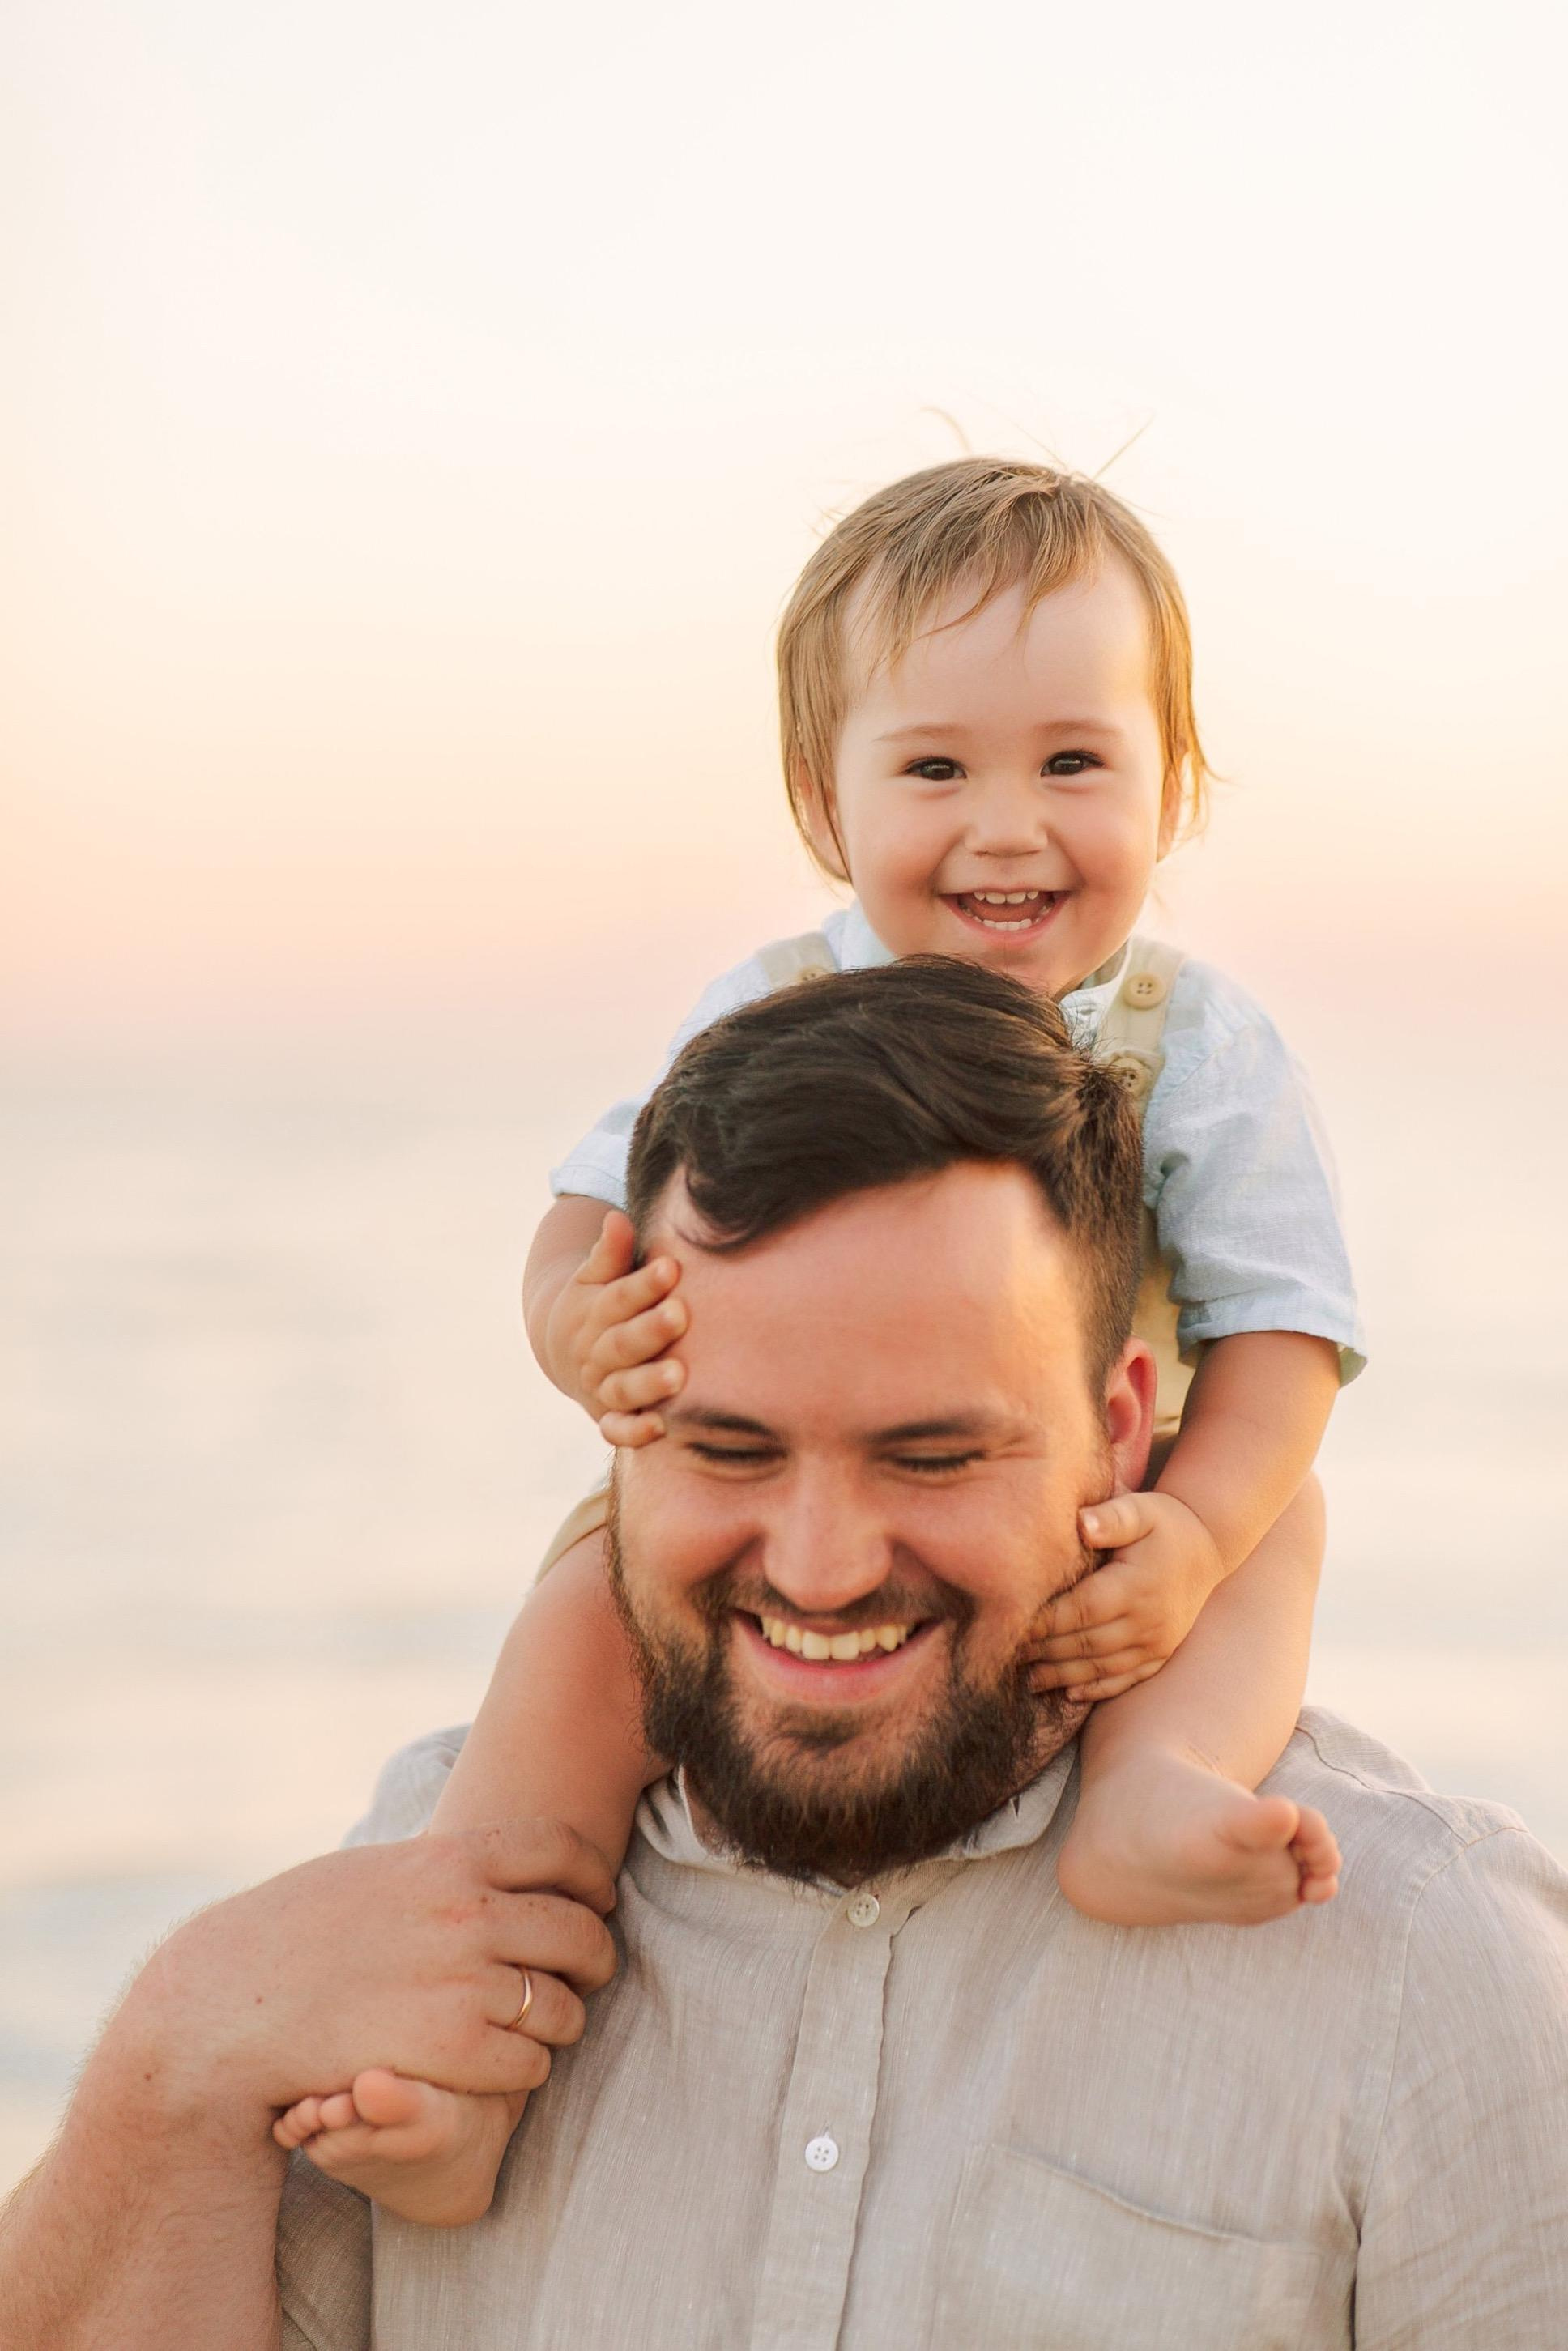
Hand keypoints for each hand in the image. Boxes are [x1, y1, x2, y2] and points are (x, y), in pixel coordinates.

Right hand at [115, 1817, 618, 2135]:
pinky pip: (529, 2065)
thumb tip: (488, 1857)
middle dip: (595, 1957)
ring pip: (563, 2009)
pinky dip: (525, 2071)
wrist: (226, 2006)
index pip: (563, 1850)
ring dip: (561, 2022)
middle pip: (580, 1933)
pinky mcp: (449, 2051)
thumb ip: (437, 1866)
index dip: (594, 1878)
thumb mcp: (372, 1872)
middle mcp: (467, 1914)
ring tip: (541, 2027)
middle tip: (587, 1975)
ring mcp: (461, 1983)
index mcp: (448, 1858)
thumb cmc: (290, 1934)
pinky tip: (501, 2067)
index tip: (598, 1900)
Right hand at [543, 1209, 687, 1445]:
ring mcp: (600, 1387)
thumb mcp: (596, 1276)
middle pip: (621, 1343)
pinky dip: (634, 1433)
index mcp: (592, 1311)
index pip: (618, 1297)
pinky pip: (617, 1430)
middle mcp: (594, 1352)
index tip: (672, 1268)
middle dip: (650, 1330)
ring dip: (648, 1383)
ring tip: (679, 1376)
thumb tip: (616, 1218)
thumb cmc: (598, 1304)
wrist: (565, 1352)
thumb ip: (611, 1253)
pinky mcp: (608, 1417)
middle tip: (679, 1315)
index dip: (644, 1285)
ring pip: (622, 1388)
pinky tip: (660, 1427)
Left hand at [1028, 1492, 1226, 1701]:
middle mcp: (1148, 1621)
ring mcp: (1157, 1642)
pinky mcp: (1162, 1654)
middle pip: (1086, 1644)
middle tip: (1006, 1655)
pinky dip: (1097, 1689)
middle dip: (1044, 1652)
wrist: (1209, 1546)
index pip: (1080, 1610)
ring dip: (1063, 1676)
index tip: (1010, 1624)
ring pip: (1102, 1668)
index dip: (1043, 1622)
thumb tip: (1081, 1524)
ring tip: (1028, 1680)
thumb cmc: (1165, 1522)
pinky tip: (1069, 1694)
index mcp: (1136, 1586)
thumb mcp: (1141, 1509)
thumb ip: (1111, 1517)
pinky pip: (1127, 1680)